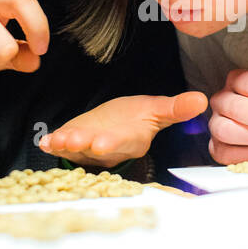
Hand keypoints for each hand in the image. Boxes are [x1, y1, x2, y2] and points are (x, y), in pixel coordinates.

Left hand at [38, 92, 208, 167]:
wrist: (116, 125)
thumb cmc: (136, 118)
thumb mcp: (157, 110)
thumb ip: (176, 107)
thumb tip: (202, 100)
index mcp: (131, 138)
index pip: (123, 141)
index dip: (113, 143)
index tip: (102, 144)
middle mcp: (109, 146)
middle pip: (96, 148)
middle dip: (85, 145)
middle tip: (73, 142)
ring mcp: (88, 147)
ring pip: (77, 148)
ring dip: (66, 144)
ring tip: (57, 140)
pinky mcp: (72, 142)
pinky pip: (61, 145)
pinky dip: (53, 143)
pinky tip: (45, 141)